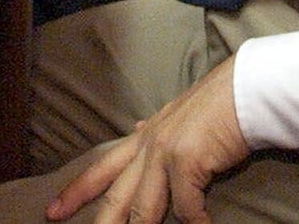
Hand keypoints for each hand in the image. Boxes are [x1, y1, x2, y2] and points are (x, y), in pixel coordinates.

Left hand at [48, 57, 247, 223]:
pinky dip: (195, 223)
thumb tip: (138, 128)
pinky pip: (186, 209)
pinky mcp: (187, 162)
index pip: (102, 166)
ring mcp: (166, 154)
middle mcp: (149, 145)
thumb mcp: (177, 114)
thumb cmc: (219, 103)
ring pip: (144, 210)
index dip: (76, 191)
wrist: (246, 88)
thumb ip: (156, 128)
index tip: (52, 210)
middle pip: (115, 196)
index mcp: (145, 136)